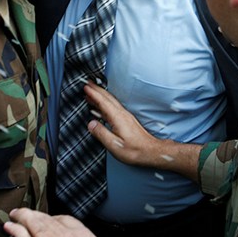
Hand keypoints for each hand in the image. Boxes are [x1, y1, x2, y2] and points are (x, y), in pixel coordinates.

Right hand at [83, 82, 202, 180]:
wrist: (151, 152)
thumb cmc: (135, 150)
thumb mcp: (114, 145)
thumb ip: (101, 133)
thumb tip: (91, 124)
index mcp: (118, 118)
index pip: (103, 102)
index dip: (94, 94)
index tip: (86, 87)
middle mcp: (122, 114)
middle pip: (108, 98)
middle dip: (97, 90)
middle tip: (87, 84)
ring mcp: (125, 116)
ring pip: (111, 102)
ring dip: (101, 95)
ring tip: (91, 92)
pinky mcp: (127, 120)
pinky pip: (113, 107)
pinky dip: (105, 104)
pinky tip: (101, 107)